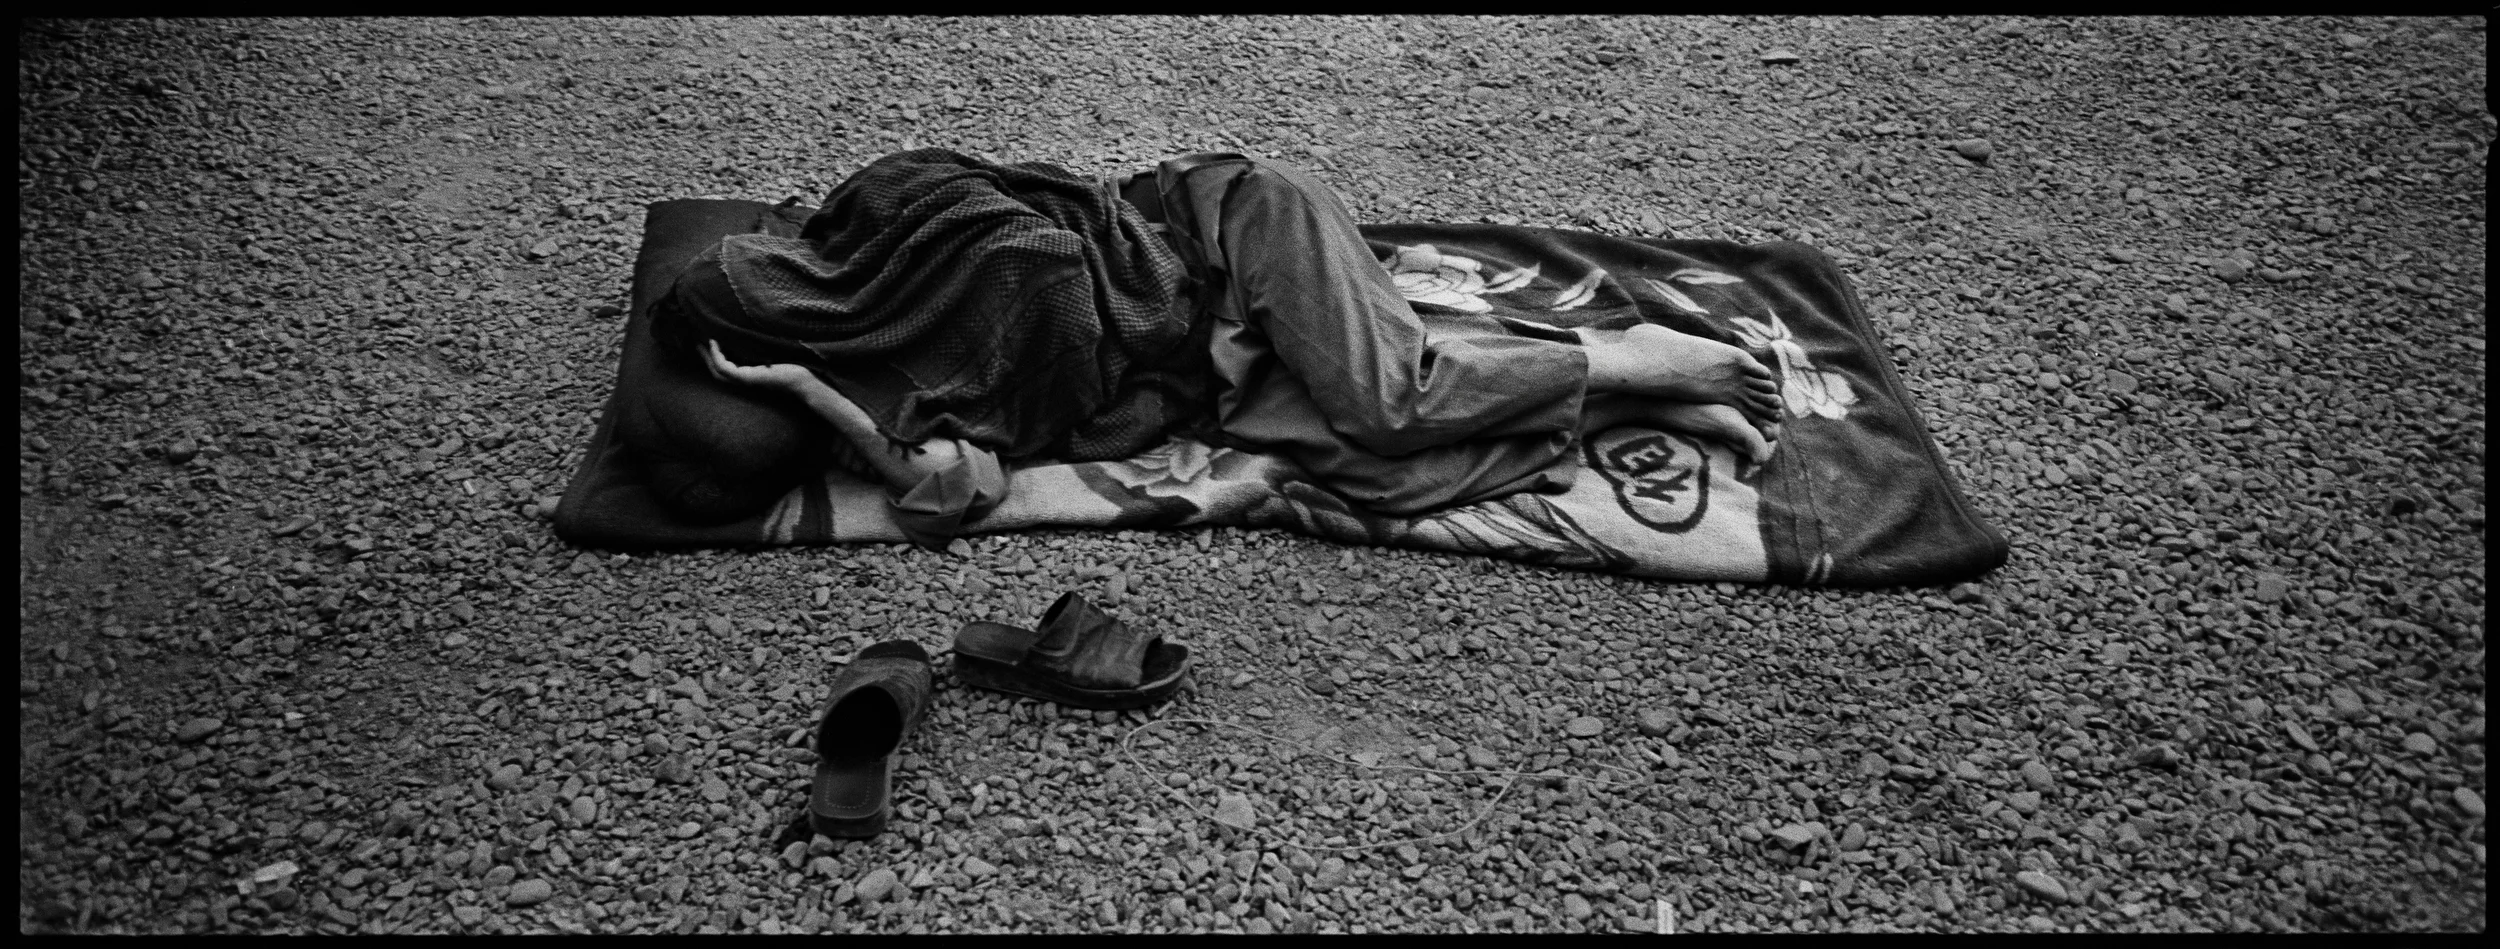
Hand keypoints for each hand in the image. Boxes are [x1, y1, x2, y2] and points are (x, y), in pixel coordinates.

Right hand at [702, 339, 816, 391]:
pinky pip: (724, 367)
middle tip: (694, 337)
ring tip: (701, 337)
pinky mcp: (747, 379)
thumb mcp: (772, 350)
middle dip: (703, 354)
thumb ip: (760, 343)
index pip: (723, 366)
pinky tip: (715, 341)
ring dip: (706, 353)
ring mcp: (744, 380)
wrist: (806, 378)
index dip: (711, 353)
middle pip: (715, 369)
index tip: (706, 337)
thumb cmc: (794, 362)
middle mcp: (744, 379)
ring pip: (716, 369)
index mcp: (749, 373)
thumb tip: (753, 324)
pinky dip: (717, 355)